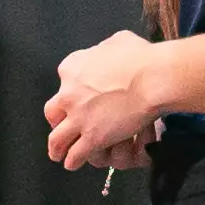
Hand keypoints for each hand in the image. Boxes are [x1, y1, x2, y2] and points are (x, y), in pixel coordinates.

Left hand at [45, 32, 169, 170]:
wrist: (151, 78)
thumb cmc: (140, 58)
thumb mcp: (118, 41)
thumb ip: (106, 49)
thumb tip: (109, 50)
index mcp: (72, 67)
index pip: (63, 82)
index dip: (70, 91)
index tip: (77, 97)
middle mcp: (68, 93)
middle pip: (52, 112)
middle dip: (56, 120)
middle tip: (62, 126)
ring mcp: (78, 117)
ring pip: (57, 138)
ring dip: (56, 147)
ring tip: (58, 154)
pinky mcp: (92, 137)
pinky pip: (76, 154)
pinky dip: (73, 161)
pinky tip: (73, 163)